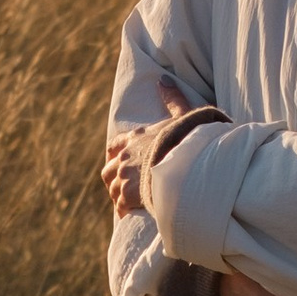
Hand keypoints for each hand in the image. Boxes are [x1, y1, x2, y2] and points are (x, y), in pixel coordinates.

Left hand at [101, 76, 201, 221]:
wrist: (187, 162)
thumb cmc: (188, 139)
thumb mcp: (183, 115)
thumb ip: (173, 99)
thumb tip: (164, 80)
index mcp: (135, 138)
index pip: (114, 147)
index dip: (115, 156)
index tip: (117, 162)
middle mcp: (125, 157)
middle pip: (108, 171)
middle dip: (114, 179)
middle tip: (125, 188)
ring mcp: (125, 176)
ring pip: (112, 189)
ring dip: (119, 196)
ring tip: (129, 204)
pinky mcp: (129, 194)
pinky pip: (120, 206)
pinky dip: (125, 211)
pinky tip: (132, 216)